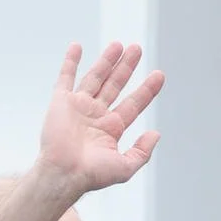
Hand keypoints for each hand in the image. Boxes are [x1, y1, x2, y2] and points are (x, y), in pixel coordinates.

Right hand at [39, 41, 164, 195]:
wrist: (63, 173)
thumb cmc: (90, 175)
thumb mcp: (124, 168)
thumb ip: (142, 153)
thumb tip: (155, 134)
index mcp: (110, 129)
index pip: (133, 104)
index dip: (147, 90)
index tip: (159, 75)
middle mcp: (95, 116)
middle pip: (115, 85)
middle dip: (126, 68)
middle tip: (137, 49)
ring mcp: (78, 108)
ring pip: (95, 78)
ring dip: (106, 61)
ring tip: (118, 45)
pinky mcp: (60, 103)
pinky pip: (65, 78)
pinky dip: (70, 62)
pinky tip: (76, 47)